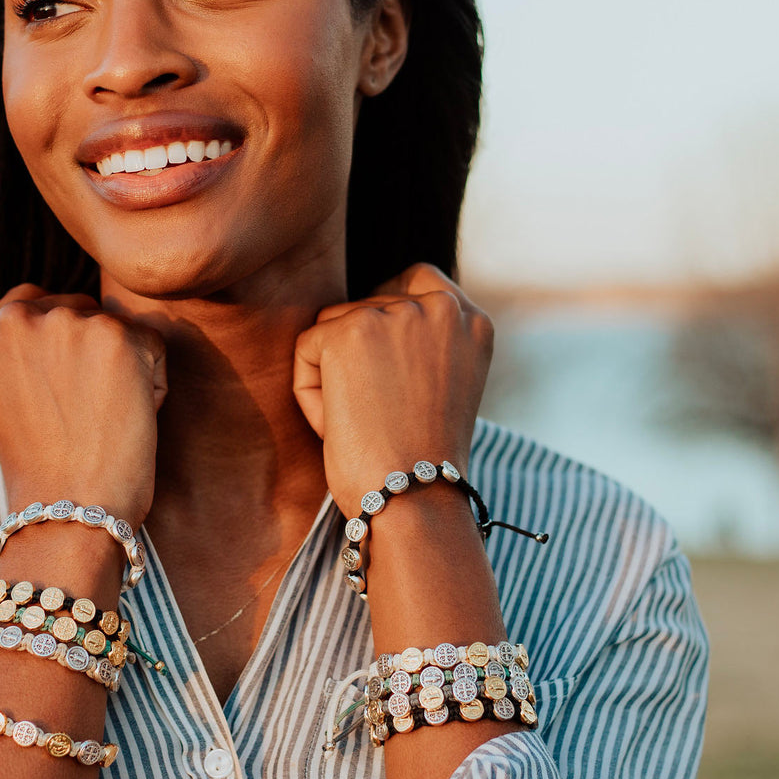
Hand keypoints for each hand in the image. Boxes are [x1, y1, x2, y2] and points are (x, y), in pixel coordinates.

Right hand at [0, 283, 166, 524]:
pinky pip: (153, 347)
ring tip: (100, 419)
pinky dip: (153, 385)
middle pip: (80, 310)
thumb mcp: (11, 398)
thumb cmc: (45, 469)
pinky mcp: (115, 335)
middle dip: (92, 354)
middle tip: (82, 414)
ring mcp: (66, 323)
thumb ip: (27, 352)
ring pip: (118, 329)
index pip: (34, 304)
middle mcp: (16, 319)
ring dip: (123, 370)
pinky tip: (126, 421)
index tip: (61, 394)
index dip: (60, 348)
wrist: (66, 510)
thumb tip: (79, 320)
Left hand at [293, 263, 492, 516]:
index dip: (389, 308)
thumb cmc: (423, 463)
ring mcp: (394, 315)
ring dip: (332, 375)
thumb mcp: (444, 389)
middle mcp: (440, 308)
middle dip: (357, 356)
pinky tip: (339, 425)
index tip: (380, 352)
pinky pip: (306, 351)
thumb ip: (423, 348)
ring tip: (363, 424)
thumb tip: (370, 320)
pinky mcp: (349, 331)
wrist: (414, 498)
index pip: (419, 280)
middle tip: (379, 417)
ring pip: (332, 327)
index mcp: (473, 322)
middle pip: (366, 306)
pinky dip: (310, 392)